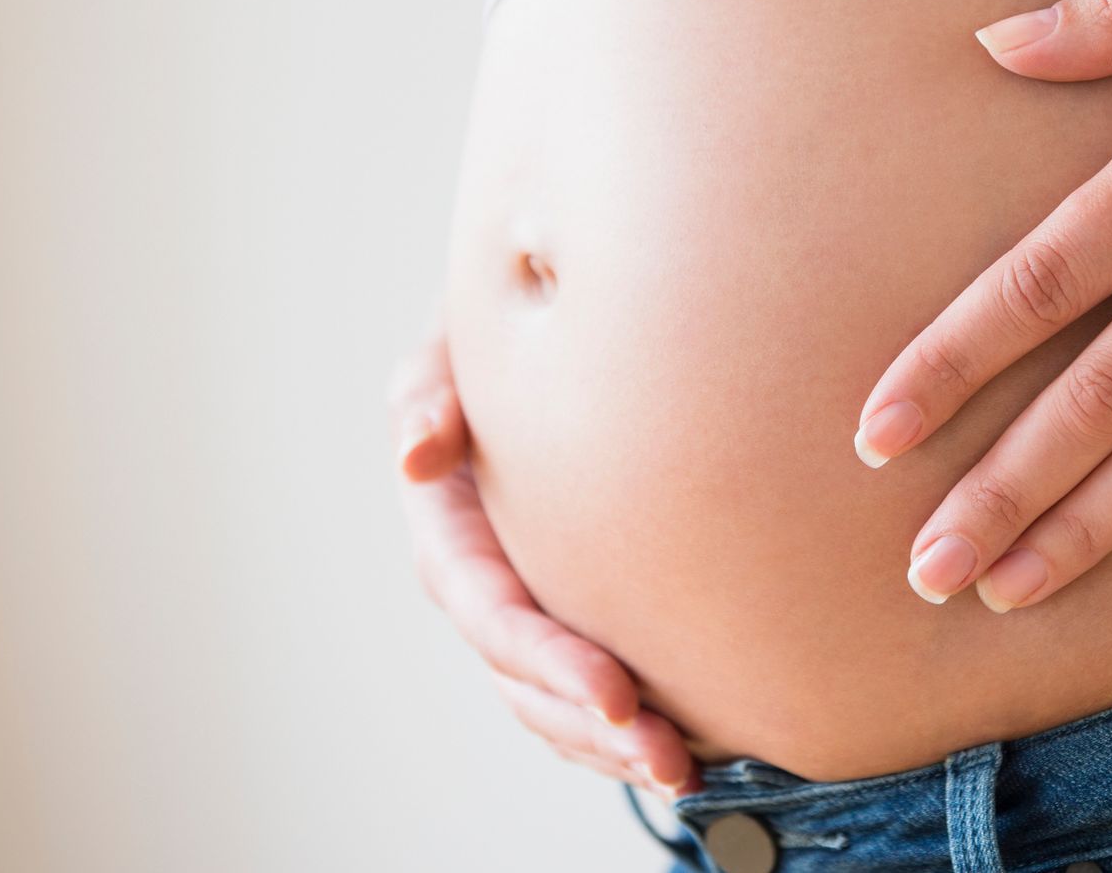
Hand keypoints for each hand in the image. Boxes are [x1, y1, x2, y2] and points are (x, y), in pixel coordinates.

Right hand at [391, 319, 698, 797]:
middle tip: (670, 761)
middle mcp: (482, 584)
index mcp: (451, 530)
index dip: (549, 660)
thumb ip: (431, 391)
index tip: (619, 694)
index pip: (495, 613)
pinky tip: (695, 748)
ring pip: (557, 704)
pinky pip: (586, 693)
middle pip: (529, 681)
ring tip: (687, 773)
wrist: (549, 341)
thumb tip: (416, 454)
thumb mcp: (452, 351)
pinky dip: (625, 728)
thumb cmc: (495, 339)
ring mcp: (524, 608)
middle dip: (594, 728)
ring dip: (615, 748)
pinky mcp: (566, 613)